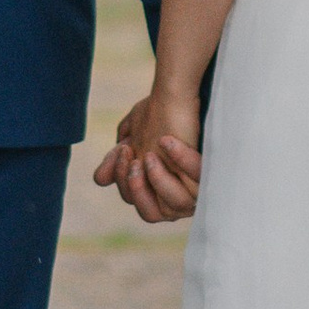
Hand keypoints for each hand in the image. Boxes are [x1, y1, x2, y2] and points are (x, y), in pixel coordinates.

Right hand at [93, 82, 202, 225]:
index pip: (134, 201)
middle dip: (137, 188)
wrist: (178, 94)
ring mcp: (194, 190)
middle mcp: (176, 197)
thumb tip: (100, 179)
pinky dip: (181, 160)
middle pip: (151, 214)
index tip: (123, 150)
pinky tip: (168, 141)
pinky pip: (195, 181)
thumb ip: (115, 162)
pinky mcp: (207, 177)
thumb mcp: (130, 141)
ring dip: (158, 181)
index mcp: (157, 193)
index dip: (123, 180)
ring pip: (174, 207)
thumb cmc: (156, 116)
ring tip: (151, 154)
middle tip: (134, 160)